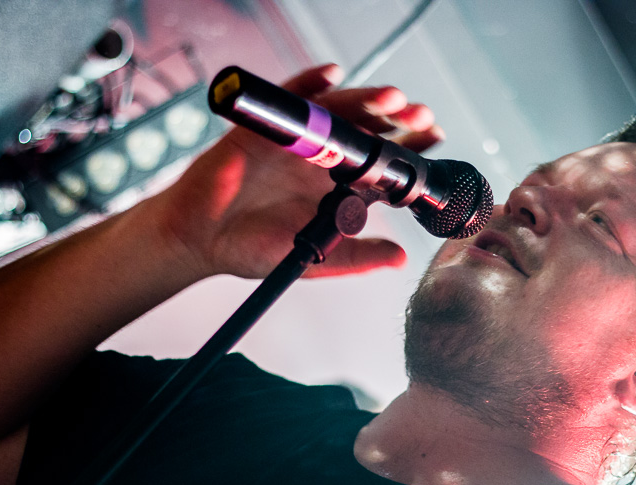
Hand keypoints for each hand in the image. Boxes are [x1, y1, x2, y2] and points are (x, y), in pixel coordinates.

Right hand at [157, 64, 443, 279]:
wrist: (200, 240)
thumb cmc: (254, 249)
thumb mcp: (314, 258)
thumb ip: (356, 256)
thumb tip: (399, 259)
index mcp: (340, 189)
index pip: (384, 164)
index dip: (410, 149)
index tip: (435, 137)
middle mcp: (325, 160)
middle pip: (368, 131)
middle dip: (396, 121)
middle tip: (419, 115)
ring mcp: (297, 142)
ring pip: (338, 112)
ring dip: (365, 100)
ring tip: (391, 98)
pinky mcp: (266, 128)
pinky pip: (291, 98)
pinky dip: (310, 83)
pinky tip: (332, 75)